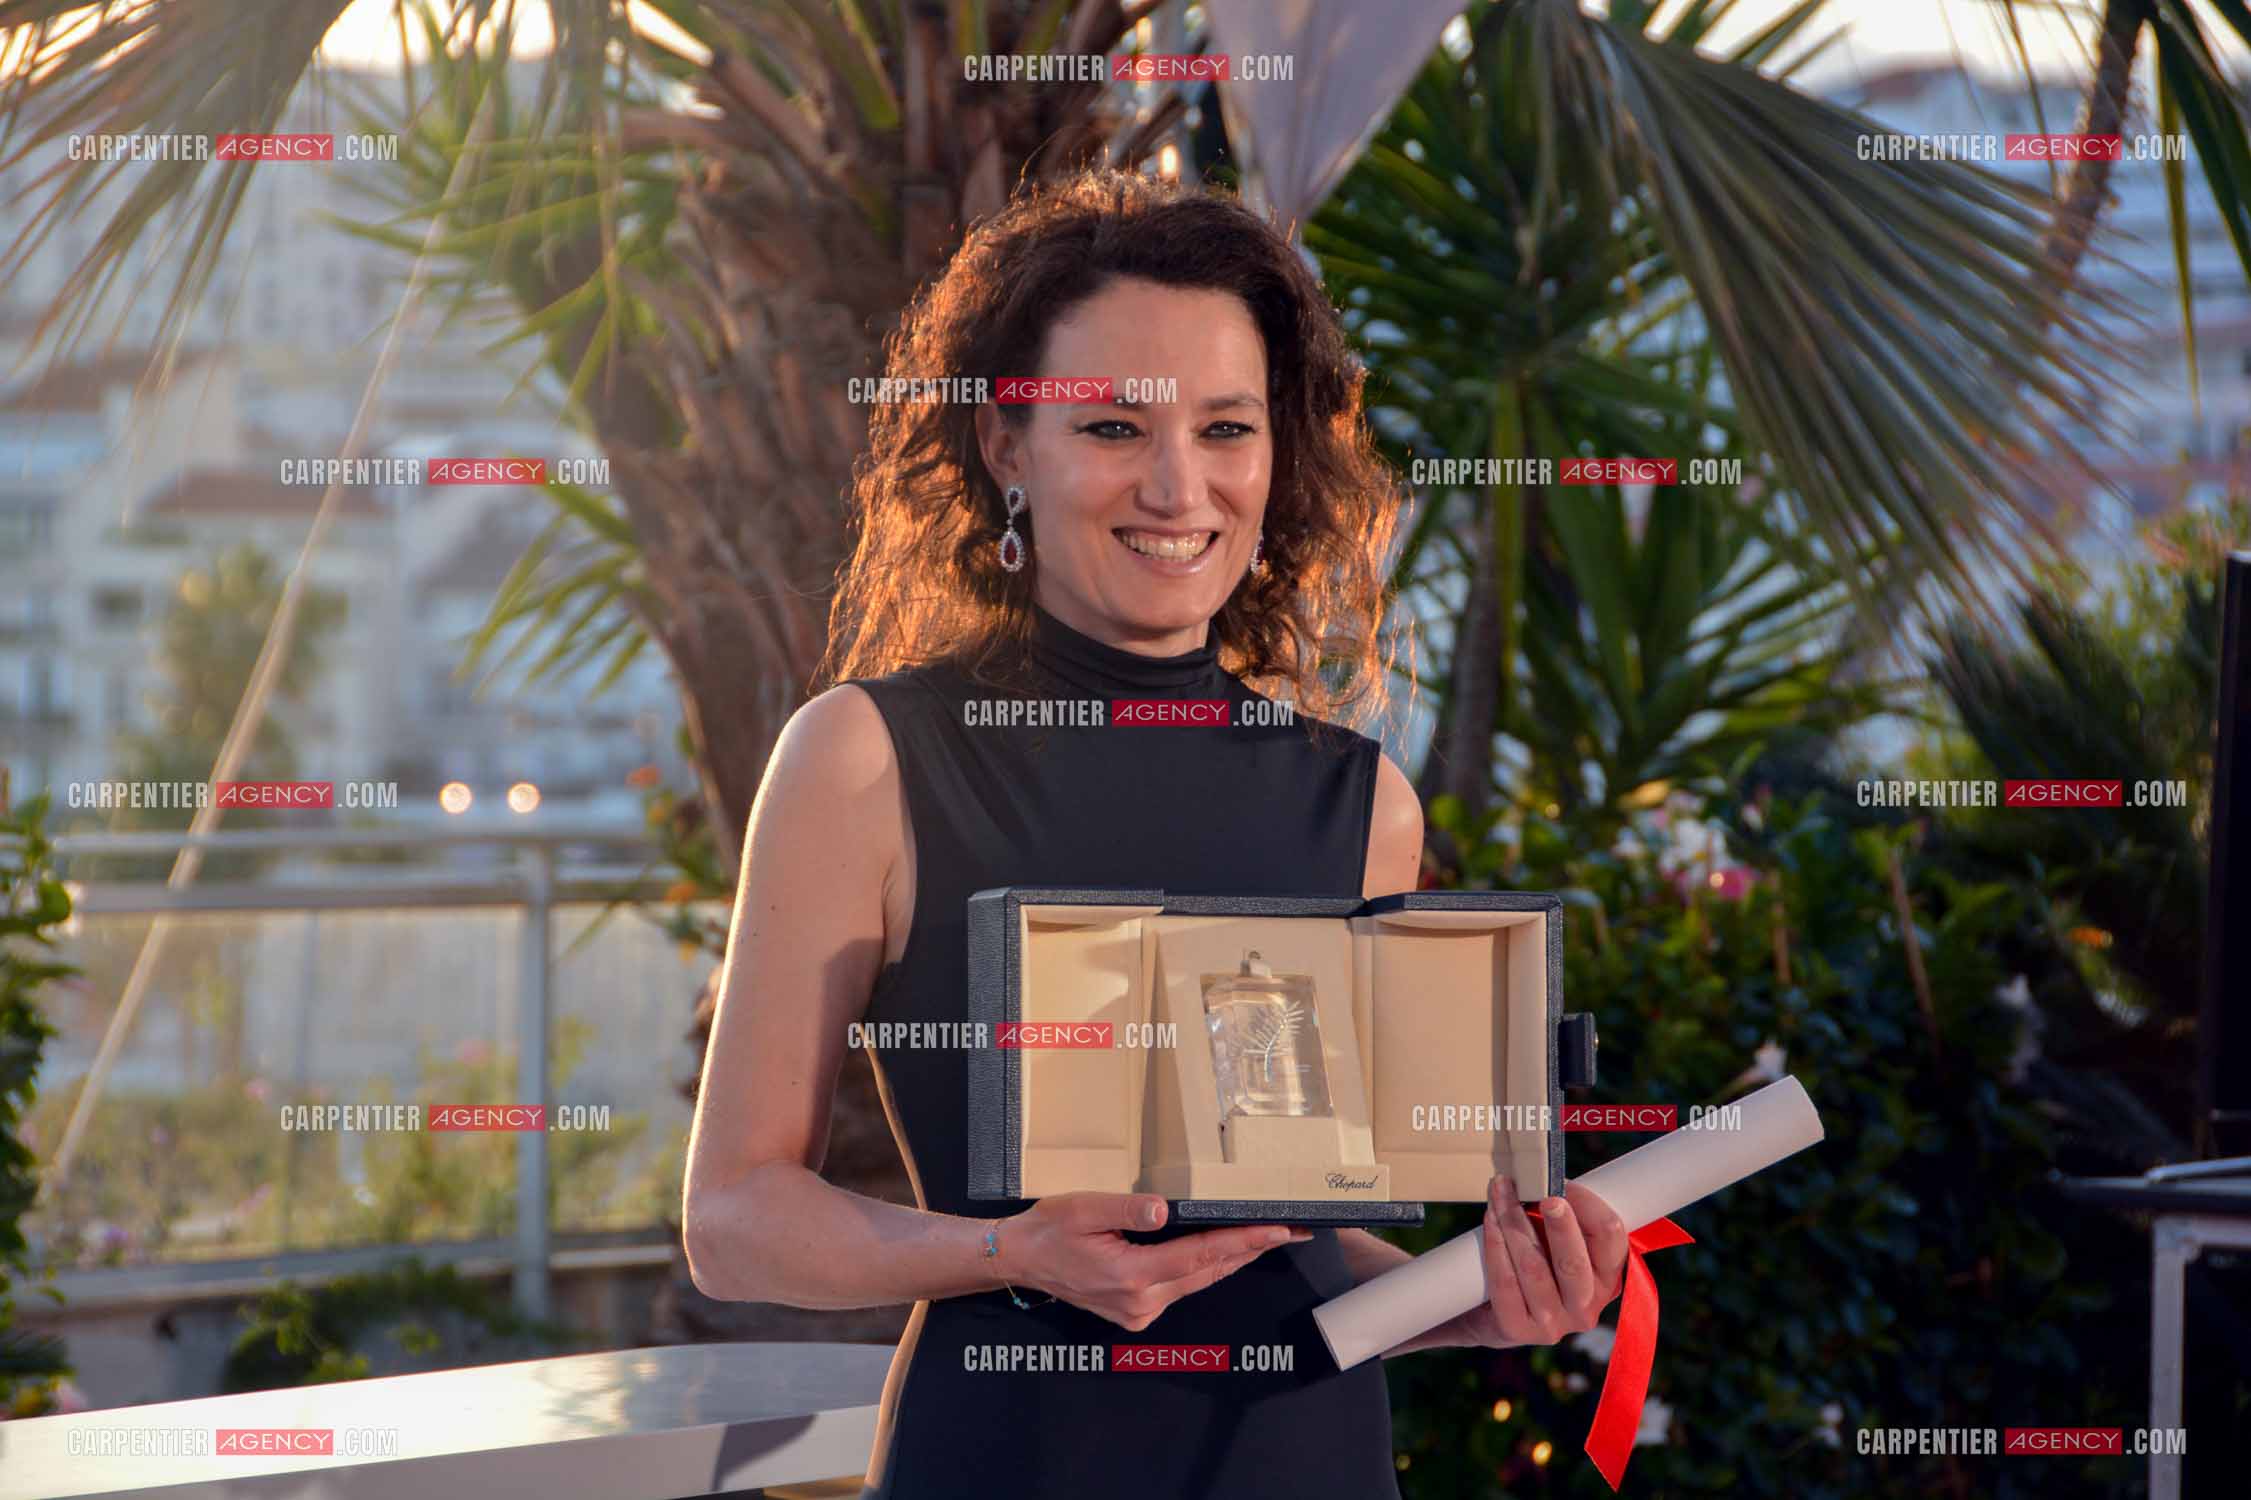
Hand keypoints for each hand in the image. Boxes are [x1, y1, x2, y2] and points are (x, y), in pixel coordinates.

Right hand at [1002, 1192, 1312, 1330]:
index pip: (1201, 1255)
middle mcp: (1141, 1301)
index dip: (1243, 1242)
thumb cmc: (1049, 1230)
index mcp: (1131, 1275)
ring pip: (1197, 1282)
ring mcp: (1139, 1312)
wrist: (1020, 1259)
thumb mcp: (1084, 1208)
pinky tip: (1221, 1252)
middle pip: (1208, 1272)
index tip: (1278, 1231)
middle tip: (1291, 1232)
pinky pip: (1180, 1287)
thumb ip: (1127, 1210)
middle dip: (1251, 1251)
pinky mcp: (1136, 1312)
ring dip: (1231, 1260)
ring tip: (1266, 1239)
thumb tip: (1164, 1210)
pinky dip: (1203, 1268)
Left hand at [1458, 1176, 1628, 1348]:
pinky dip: (1496, 1247)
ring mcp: (1552, 1324)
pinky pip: (1505, 1283)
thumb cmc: (1535, 1263)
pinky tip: (1490, 1221)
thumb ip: (1567, 1217)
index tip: (1562, 1180)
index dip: (1589, 1205)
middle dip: (1560, 1224)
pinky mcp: (1517, 1330)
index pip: (1611, 1239)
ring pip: (1534, 1267)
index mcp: (1606, 1280)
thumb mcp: (1559, 1242)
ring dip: (1514, 1223)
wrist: (1489, 1311)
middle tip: (1545, 1194)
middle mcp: (1586, 1308)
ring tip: (1501, 1192)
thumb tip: (1547, 1173)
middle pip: (1575, 1261)